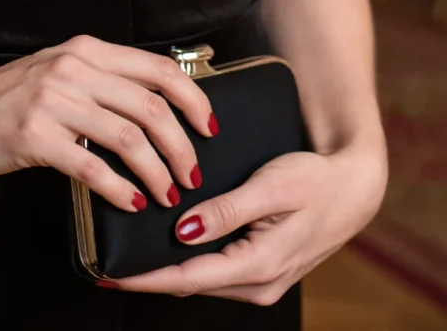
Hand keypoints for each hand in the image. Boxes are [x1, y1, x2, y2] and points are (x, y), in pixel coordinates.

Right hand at [0, 34, 217, 213]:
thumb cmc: (7, 98)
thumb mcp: (59, 73)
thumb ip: (102, 81)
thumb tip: (160, 107)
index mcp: (85, 50)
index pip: (158, 69)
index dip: (193, 99)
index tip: (209, 129)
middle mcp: (73, 68)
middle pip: (151, 106)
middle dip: (182, 147)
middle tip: (191, 176)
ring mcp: (53, 100)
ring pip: (129, 138)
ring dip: (158, 172)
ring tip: (168, 194)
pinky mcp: (35, 135)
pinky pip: (93, 166)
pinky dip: (120, 189)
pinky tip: (131, 202)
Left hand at [100, 143, 387, 303]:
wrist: (354, 187)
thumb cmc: (314, 180)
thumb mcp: (271, 187)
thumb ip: (226, 210)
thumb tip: (183, 231)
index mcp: (258, 265)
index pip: (187, 277)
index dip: (145, 277)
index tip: (111, 274)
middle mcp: (258, 283)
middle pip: (189, 282)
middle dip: (148, 274)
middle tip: (107, 261)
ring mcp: (260, 280)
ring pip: (201, 278)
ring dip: (167, 267)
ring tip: (127, 252)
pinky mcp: (260, 269)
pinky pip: (216, 269)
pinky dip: (189, 259)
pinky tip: (168, 243)